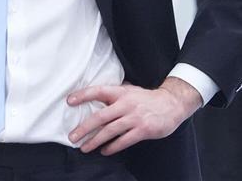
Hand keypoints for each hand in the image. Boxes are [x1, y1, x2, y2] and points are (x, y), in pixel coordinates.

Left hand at [66, 77, 201, 153]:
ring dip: (95, 141)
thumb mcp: (130, 90)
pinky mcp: (143, 130)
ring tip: (84, 147)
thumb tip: (94, 98)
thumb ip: (114, 95)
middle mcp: (126, 104)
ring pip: (110, 131)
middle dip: (84, 128)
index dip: (83, 95)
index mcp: (121, 92)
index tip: (69, 101)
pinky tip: (104, 151)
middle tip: (72, 136)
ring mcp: (135, 118)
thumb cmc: (146, 98)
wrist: (171, 104)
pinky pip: (124, 141)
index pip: (98, 91)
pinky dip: (112, 147)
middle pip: (100, 116)